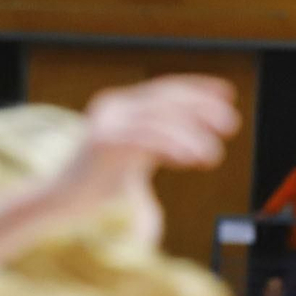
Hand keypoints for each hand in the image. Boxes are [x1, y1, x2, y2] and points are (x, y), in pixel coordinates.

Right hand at [40, 76, 239, 225]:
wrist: (64, 206)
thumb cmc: (104, 192)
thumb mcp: (141, 165)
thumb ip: (166, 151)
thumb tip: (205, 152)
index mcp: (123, 107)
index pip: (165, 90)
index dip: (198, 89)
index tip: (228, 94)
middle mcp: (114, 108)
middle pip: (166, 100)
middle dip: (202, 109)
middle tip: (231, 124)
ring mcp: (107, 123)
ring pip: (159, 120)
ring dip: (191, 136)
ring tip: (212, 155)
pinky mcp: (102, 142)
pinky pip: (146, 138)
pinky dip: (173, 146)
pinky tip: (193, 159)